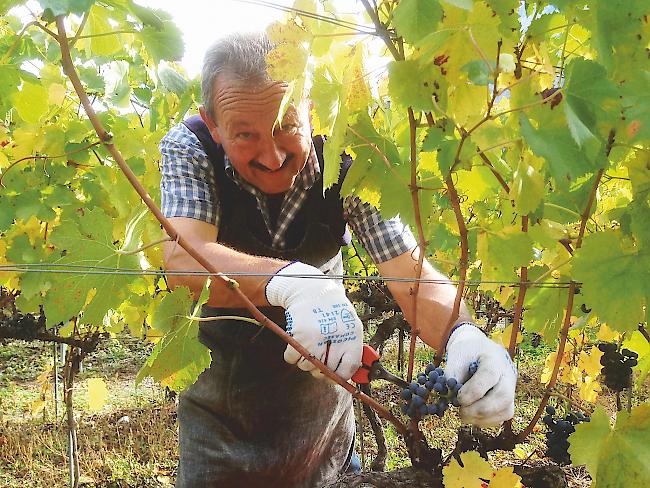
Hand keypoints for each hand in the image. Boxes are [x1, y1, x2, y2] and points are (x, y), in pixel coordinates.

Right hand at [266, 262, 362, 379]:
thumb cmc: (331, 309)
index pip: (350, 367)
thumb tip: (348, 377)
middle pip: (326, 370)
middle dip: (321, 368)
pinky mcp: (299, 334)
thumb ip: (350, 349)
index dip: (342, 376)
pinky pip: (292, 359)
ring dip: (305, 360)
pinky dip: (292, 355)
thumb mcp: (349, 324)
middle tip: (318, 357)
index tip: (335, 375)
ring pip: (307, 366)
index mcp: (352, 334)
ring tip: (310, 344)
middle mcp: (336, 336)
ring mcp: (316, 336)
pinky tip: (298, 342)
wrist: (310, 289)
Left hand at [444, 323, 516, 426]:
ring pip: (506, 410)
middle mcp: (508, 374)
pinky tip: (472, 416)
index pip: (489, 375)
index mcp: (495, 358)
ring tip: (464, 415)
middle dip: (480, 409)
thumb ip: (453, 373)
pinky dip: (486, 421)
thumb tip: (450, 395)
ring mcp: (511, 388)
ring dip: (483, 418)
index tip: (458, 399)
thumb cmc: (467, 352)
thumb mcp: (457, 355)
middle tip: (461, 411)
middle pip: (504, 396)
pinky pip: (502, 416)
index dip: (473, 391)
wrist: (479, 350)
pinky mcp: (509, 401)